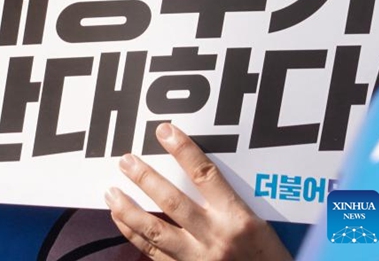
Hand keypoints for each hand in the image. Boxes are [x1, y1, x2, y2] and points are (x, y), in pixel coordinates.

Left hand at [104, 122, 292, 260]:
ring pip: (155, 231)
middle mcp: (215, 238)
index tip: (164, 130)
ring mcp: (199, 260)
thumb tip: (195, 167)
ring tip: (111, 192)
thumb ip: (229, 198)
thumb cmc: (267, 258)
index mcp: (237, 219)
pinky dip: (134, 236)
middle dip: (146, 178)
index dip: (183, 150)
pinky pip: (154, 254)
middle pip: (173, 201)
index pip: (205, 175)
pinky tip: (120, 220)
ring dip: (130, 210)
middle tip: (126, 161)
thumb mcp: (259, 223)